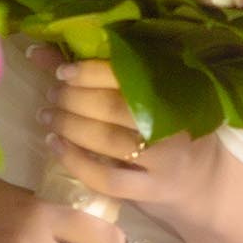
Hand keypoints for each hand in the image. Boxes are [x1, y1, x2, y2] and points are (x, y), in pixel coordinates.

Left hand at [43, 59, 226, 221]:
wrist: (202, 180)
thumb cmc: (164, 127)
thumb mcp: (143, 97)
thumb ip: (96, 74)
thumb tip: (40, 51)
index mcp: (175, 90)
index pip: (130, 74)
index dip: (91, 71)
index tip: (62, 71)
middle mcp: (174, 123)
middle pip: (115, 107)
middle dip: (75, 98)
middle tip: (52, 94)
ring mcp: (165, 160)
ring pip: (110, 141)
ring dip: (70, 126)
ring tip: (46, 116)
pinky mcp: (153, 191)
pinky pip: (109, 180)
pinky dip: (77, 163)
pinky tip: (55, 146)